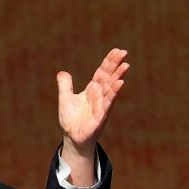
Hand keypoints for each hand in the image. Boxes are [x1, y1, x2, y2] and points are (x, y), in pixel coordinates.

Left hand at [56, 48, 128, 184]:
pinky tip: (119, 83)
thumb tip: (62, 73)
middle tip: (124, 52)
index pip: (102, 73)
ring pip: (111, 88)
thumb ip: (65, 86)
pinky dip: (113, 93)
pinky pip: (107, 102)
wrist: (72, 137)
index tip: (116, 51)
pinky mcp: (100, 115)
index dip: (108, 62)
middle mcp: (99, 96)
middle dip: (116, 65)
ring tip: (125, 65)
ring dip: (118, 77)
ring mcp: (101, 105)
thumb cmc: (71, 119)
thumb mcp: (65, 99)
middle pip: (109, 77)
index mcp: (92, 90)